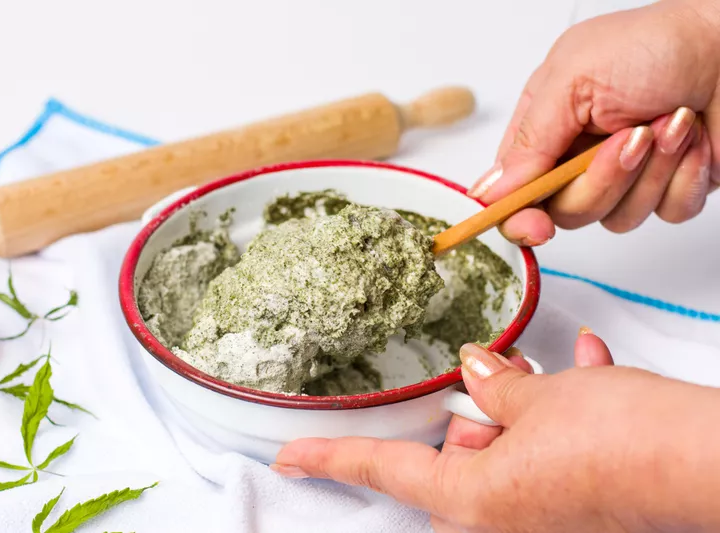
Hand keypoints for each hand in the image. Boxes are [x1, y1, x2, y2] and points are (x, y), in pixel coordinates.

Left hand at [272, 332, 719, 531]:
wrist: (708, 464)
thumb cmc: (624, 442)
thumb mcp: (541, 398)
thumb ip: (498, 387)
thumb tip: (481, 372)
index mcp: (475, 502)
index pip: (383, 470)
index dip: (330, 459)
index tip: (291, 458)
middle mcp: (506, 520)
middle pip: (456, 458)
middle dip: (471, 414)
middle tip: (490, 377)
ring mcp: (544, 516)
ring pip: (507, 451)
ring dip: (521, 408)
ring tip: (542, 371)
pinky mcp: (580, 504)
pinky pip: (552, 454)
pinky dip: (561, 415)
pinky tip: (587, 373)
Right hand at [470, 0, 719, 245]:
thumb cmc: (657, 43)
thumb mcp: (574, 78)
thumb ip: (530, 139)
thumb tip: (488, 192)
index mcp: (546, 127)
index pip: (513, 192)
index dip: (518, 216)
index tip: (535, 228)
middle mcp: (578, 156)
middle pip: (564, 212)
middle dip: (599, 181)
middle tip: (630, 138)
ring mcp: (624, 176)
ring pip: (615, 218)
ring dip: (649, 172)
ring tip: (671, 122)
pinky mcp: (668, 188)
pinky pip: (664, 213)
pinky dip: (682, 178)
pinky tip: (693, 142)